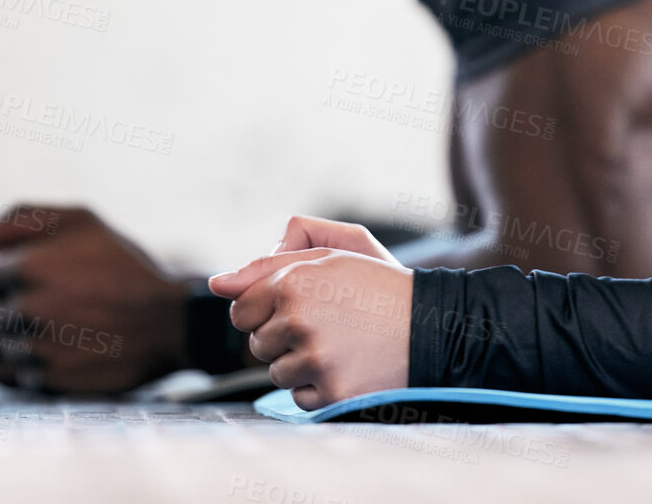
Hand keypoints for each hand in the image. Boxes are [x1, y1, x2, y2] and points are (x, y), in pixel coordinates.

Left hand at [0, 204, 186, 394]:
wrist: (167, 323)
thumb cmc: (124, 266)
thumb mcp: (82, 222)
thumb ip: (19, 221)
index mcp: (27, 266)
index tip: (22, 274)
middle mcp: (24, 310)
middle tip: (21, 299)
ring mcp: (33, 349)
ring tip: (27, 324)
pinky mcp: (44, 380)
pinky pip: (0, 373)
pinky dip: (6, 361)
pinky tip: (29, 348)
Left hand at [208, 217, 412, 409]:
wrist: (434, 325)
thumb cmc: (379, 285)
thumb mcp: (334, 252)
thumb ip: (271, 261)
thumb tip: (217, 284)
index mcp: (294, 280)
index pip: (242, 309)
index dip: (267, 310)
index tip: (299, 308)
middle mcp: (300, 318)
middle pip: (257, 344)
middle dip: (283, 337)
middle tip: (328, 324)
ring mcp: (316, 358)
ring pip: (276, 373)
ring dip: (301, 364)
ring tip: (342, 345)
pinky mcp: (332, 392)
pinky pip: (300, 398)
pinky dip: (318, 388)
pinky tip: (348, 367)